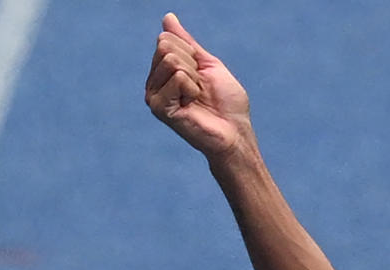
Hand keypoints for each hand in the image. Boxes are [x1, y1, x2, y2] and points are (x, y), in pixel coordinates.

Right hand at [144, 13, 250, 156]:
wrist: (235, 132)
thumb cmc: (227, 103)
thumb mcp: (209, 65)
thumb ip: (187, 43)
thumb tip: (168, 18)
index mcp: (164, 71)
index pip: (167, 38)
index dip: (193, 54)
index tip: (202, 76)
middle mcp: (154, 82)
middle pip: (166, 46)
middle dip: (193, 64)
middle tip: (200, 88)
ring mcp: (153, 95)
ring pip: (171, 60)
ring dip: (194, 78)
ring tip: (197, 97)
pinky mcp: (159, 107)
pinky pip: (178, 78)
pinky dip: (192, 89)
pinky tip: (192, 106)